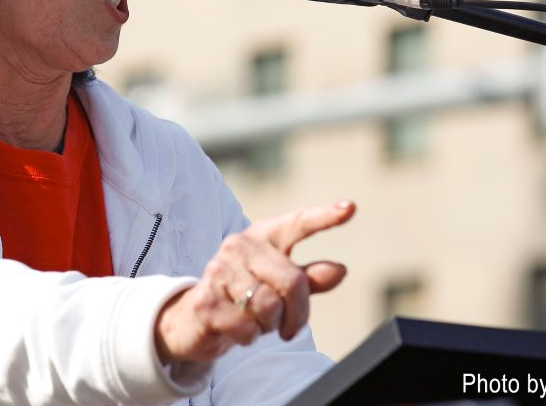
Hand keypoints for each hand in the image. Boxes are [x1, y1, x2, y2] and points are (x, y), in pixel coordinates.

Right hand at [154, 200, 355, 364]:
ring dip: (270, 325)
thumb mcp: (279, 285)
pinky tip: (238, 330)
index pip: (297, 223)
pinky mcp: (206, 301)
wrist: (195, 318)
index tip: (350, 208)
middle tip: (291, 328)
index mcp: (262, 236)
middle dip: (298, 313)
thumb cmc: (244, 296)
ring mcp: (219, 271)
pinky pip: (247, 327)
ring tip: (257, 322)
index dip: (324, 217)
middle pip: (292, 282)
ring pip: (269, 306)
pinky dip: (250, 337)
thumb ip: (309, 278)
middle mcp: (239, 246)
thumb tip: (339, 270)